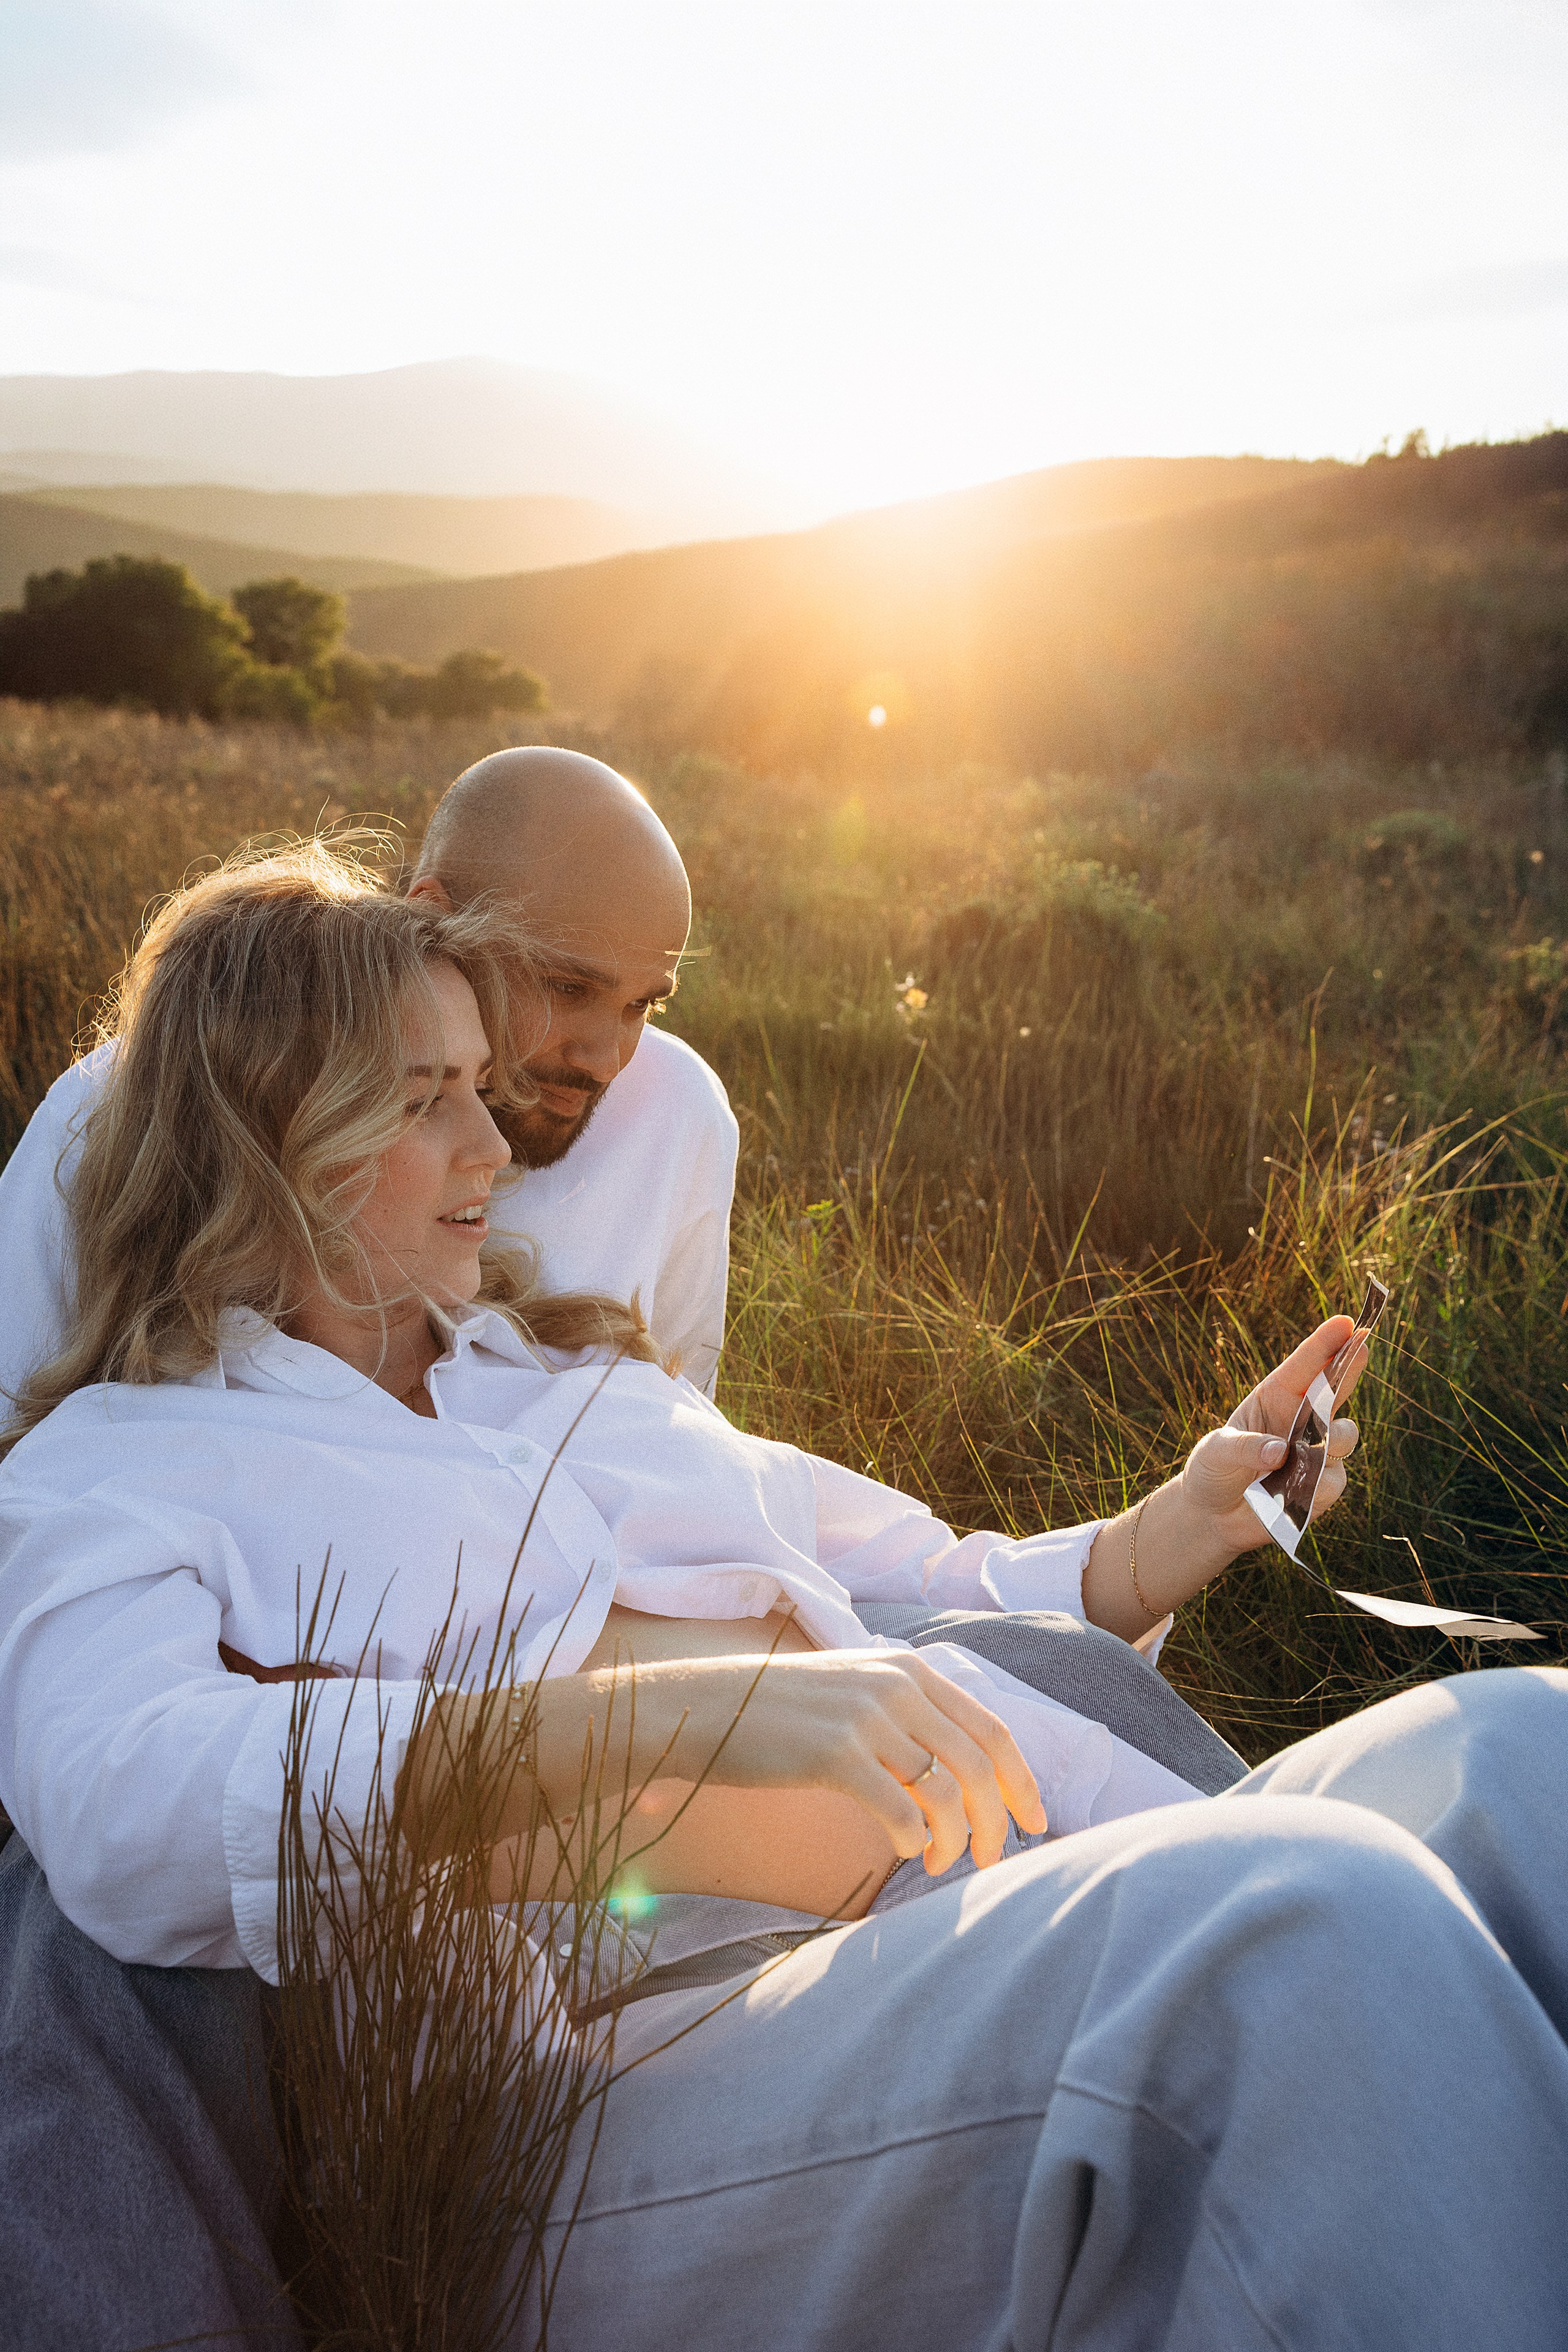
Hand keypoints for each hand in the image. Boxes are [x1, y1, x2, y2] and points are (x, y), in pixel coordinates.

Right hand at [575, 1646, 1046, 1876]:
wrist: (705, 1706)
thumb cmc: (784, 1711)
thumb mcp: (857, 1690)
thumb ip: (909, 1714)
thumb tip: (962, 1770)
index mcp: (909, 1671)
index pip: (993, 1729)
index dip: (1023, 1781)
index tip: (1035, 1823)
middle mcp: (896, 1686)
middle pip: (980, 1765)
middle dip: (998, 1822)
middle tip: (991, 1861)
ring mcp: (866, 1717)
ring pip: (948, 1793)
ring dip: (956, 1840)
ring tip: (940, 1862)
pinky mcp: (835, 1753)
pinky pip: (901, 1811)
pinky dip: (915, 1841)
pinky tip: (904, 1849)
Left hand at [1180, 1314, 1366, 1558]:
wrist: (1213, 1517)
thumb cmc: (1213, 1470)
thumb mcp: (1216, 1451)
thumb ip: (1244, 1447)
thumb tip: (1280, 1452)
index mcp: (1275, 1397)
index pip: (1305, 1365)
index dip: (1326, 1342)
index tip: (1347, 1322)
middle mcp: (1301, 1420)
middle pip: (1336, 1388)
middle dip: (1351, 1366)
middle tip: (1362, 1345)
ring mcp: (1315, 1452)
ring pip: (1344, 1435)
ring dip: (1335, 1436)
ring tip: (1319, 1442)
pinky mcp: (1321, 1488)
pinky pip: (1334, 1480)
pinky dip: (1318, 1484)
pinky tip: (1297, 1491)